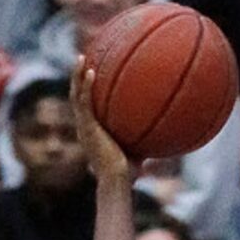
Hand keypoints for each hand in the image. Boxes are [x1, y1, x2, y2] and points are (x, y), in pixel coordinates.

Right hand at [71, 58, 136, 184]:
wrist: (117, 182)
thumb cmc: (127, 174)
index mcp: (92, 132)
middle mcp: (84, 128)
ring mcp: (84, 127)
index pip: (85, 107)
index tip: (90, 74)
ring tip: (81, 57)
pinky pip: (84, 102)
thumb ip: (144, 141)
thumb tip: (164, 135)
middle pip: (76, 96)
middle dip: (78, 77)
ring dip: (77, 75)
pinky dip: (86, 86)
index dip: (85, 91)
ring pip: (76, 95)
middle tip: (82, 59)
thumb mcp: (137, 152)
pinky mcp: (87, 128)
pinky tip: (90, 72)